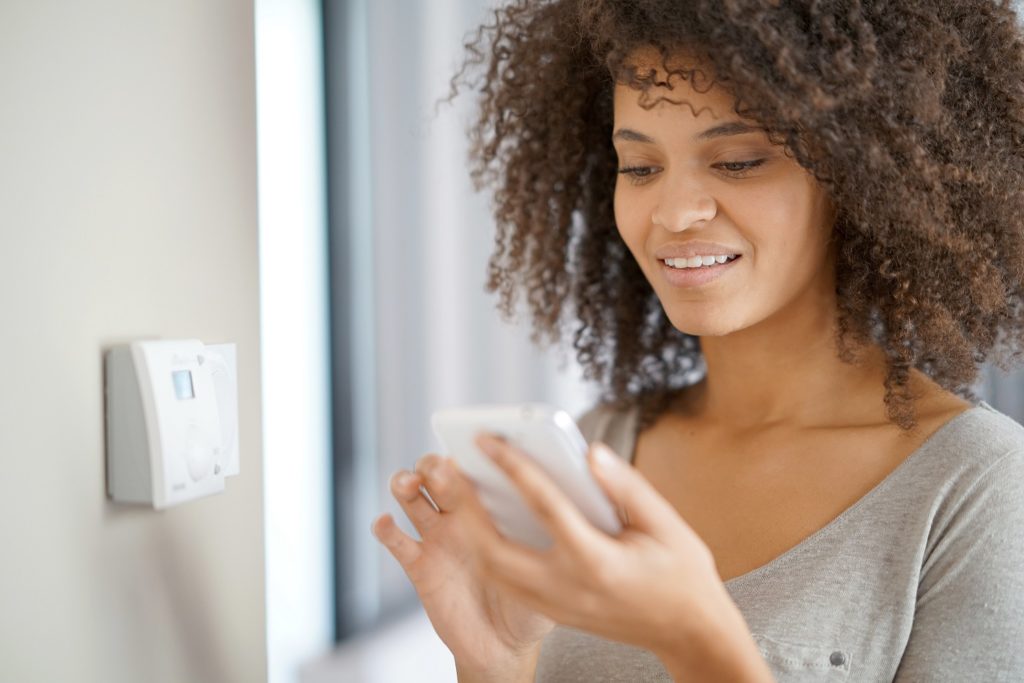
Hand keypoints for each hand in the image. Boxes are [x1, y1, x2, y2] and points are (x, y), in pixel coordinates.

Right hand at [371, 453, 554, 678]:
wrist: (505, 645)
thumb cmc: (532, 600)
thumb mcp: (549, 564)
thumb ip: (550, 534)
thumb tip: (567, 501)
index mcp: (491, 509)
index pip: (475, 467)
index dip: (469, 453)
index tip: (473, 448)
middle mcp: (460, 516)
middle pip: (436, 472)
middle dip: (433, 463)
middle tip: (441, 469)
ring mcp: (437, 538)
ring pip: (410, 495)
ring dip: (404, 482)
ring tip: (409, 485)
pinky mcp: (419, 565)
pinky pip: (395, 541)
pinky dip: (385, 528)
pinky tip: (386, 523)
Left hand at [463, 433, 737, 661]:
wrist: (690, 633)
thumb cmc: (683, 573)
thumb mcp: (667, 524)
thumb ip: (626, 486)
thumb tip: (588, 452)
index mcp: (596, 561)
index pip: (544, 505)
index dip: (512, 467)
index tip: (486, 439)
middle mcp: (567, 587)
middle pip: (494, 549)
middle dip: (464, 508)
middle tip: (444, 467)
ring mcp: (556, 606)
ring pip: (492, 571)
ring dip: (467, 531)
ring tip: (455, 489)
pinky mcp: (553, 613)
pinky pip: (505, 581)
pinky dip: (484, 550)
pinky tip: (480, 521)